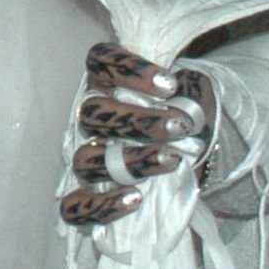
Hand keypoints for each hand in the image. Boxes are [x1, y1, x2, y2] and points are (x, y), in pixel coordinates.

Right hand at [60, 42, 209, 227]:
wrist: (192, 158)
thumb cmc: (185, 118)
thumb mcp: (194, 95)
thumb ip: (189, 91)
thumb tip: (184, 100)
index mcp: (109, 81)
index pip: (101, 60)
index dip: (129, 70)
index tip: (170, 85)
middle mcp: (90, 117)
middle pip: (93, 113)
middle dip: (139, 121)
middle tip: (180, 127)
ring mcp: (84, 157)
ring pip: (86, 159)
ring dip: (131, 161)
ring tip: (171, 161)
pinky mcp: (84, 198)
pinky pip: (74, 208)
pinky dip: (102, 206)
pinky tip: (136, 199)